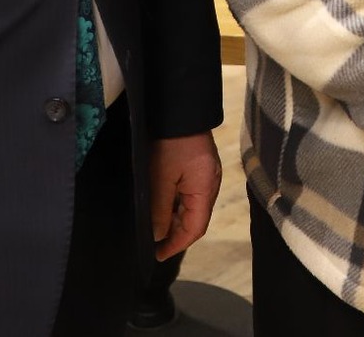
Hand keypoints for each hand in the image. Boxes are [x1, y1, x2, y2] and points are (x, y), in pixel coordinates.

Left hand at [149, 131, 222, 259]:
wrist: (177, 108)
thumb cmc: (169, 143)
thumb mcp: (160, 179)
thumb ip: (160, 210)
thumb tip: (158, 235)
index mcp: (205, 189)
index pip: (195, 228)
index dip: (176, 244)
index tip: (157, 255)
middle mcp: (210, 185)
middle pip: (195, 219)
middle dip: (175, 234)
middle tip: (153, 245)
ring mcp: (206, 175)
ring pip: (191, 207)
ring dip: (175, 220)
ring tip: (155, 228)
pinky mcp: (199, 167)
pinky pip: (190, 194)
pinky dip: (176, 205)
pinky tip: (162, 207)